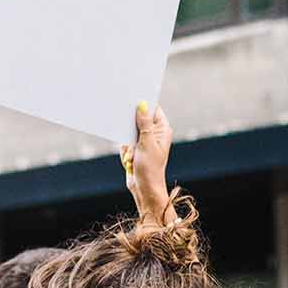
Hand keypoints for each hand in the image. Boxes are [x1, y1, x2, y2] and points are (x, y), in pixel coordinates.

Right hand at [121, 102, 173, 223]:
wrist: (144, 189)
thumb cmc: (150, 168)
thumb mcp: (146, 143)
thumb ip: (144, 123)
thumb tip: (142, 104)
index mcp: (162, 129)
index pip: (153, 109)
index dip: (143, 103)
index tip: (132, 97)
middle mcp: (154, 133)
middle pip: (138, 119)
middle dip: (131, 130)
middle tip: (131, 140)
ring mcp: (144, 142)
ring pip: (129, 132)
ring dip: (128, 145)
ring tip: (133, 157)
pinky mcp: (136, 149)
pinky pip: (125, 143)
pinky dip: (125, 151)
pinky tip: (130, 161)